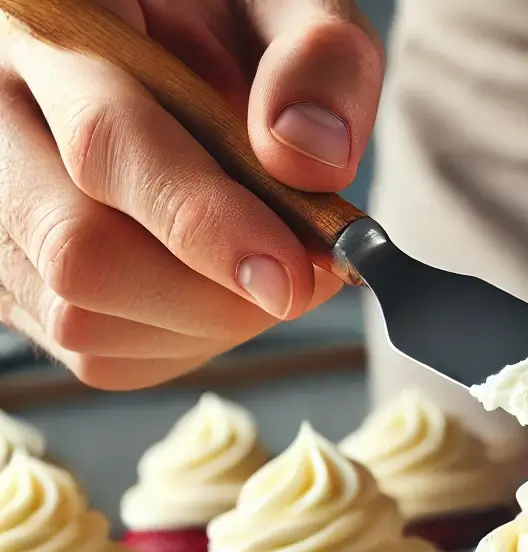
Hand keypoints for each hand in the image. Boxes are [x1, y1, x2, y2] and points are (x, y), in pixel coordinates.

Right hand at [0, 0, 382, 387]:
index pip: (109, 145)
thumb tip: (310, 156)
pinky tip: (217, 292)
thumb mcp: (280, 5)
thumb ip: (314, 57)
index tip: (291, 276)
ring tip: (264, 272)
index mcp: (53, 30)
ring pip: (83, 322)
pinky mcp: (17, 283)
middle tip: (299, 278)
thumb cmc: (222, 26)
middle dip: (216, 296)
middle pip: (81, 256)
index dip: (207, 224)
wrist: (166, 49)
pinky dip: (182, 343)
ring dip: (205, 325)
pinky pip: (99, 356)